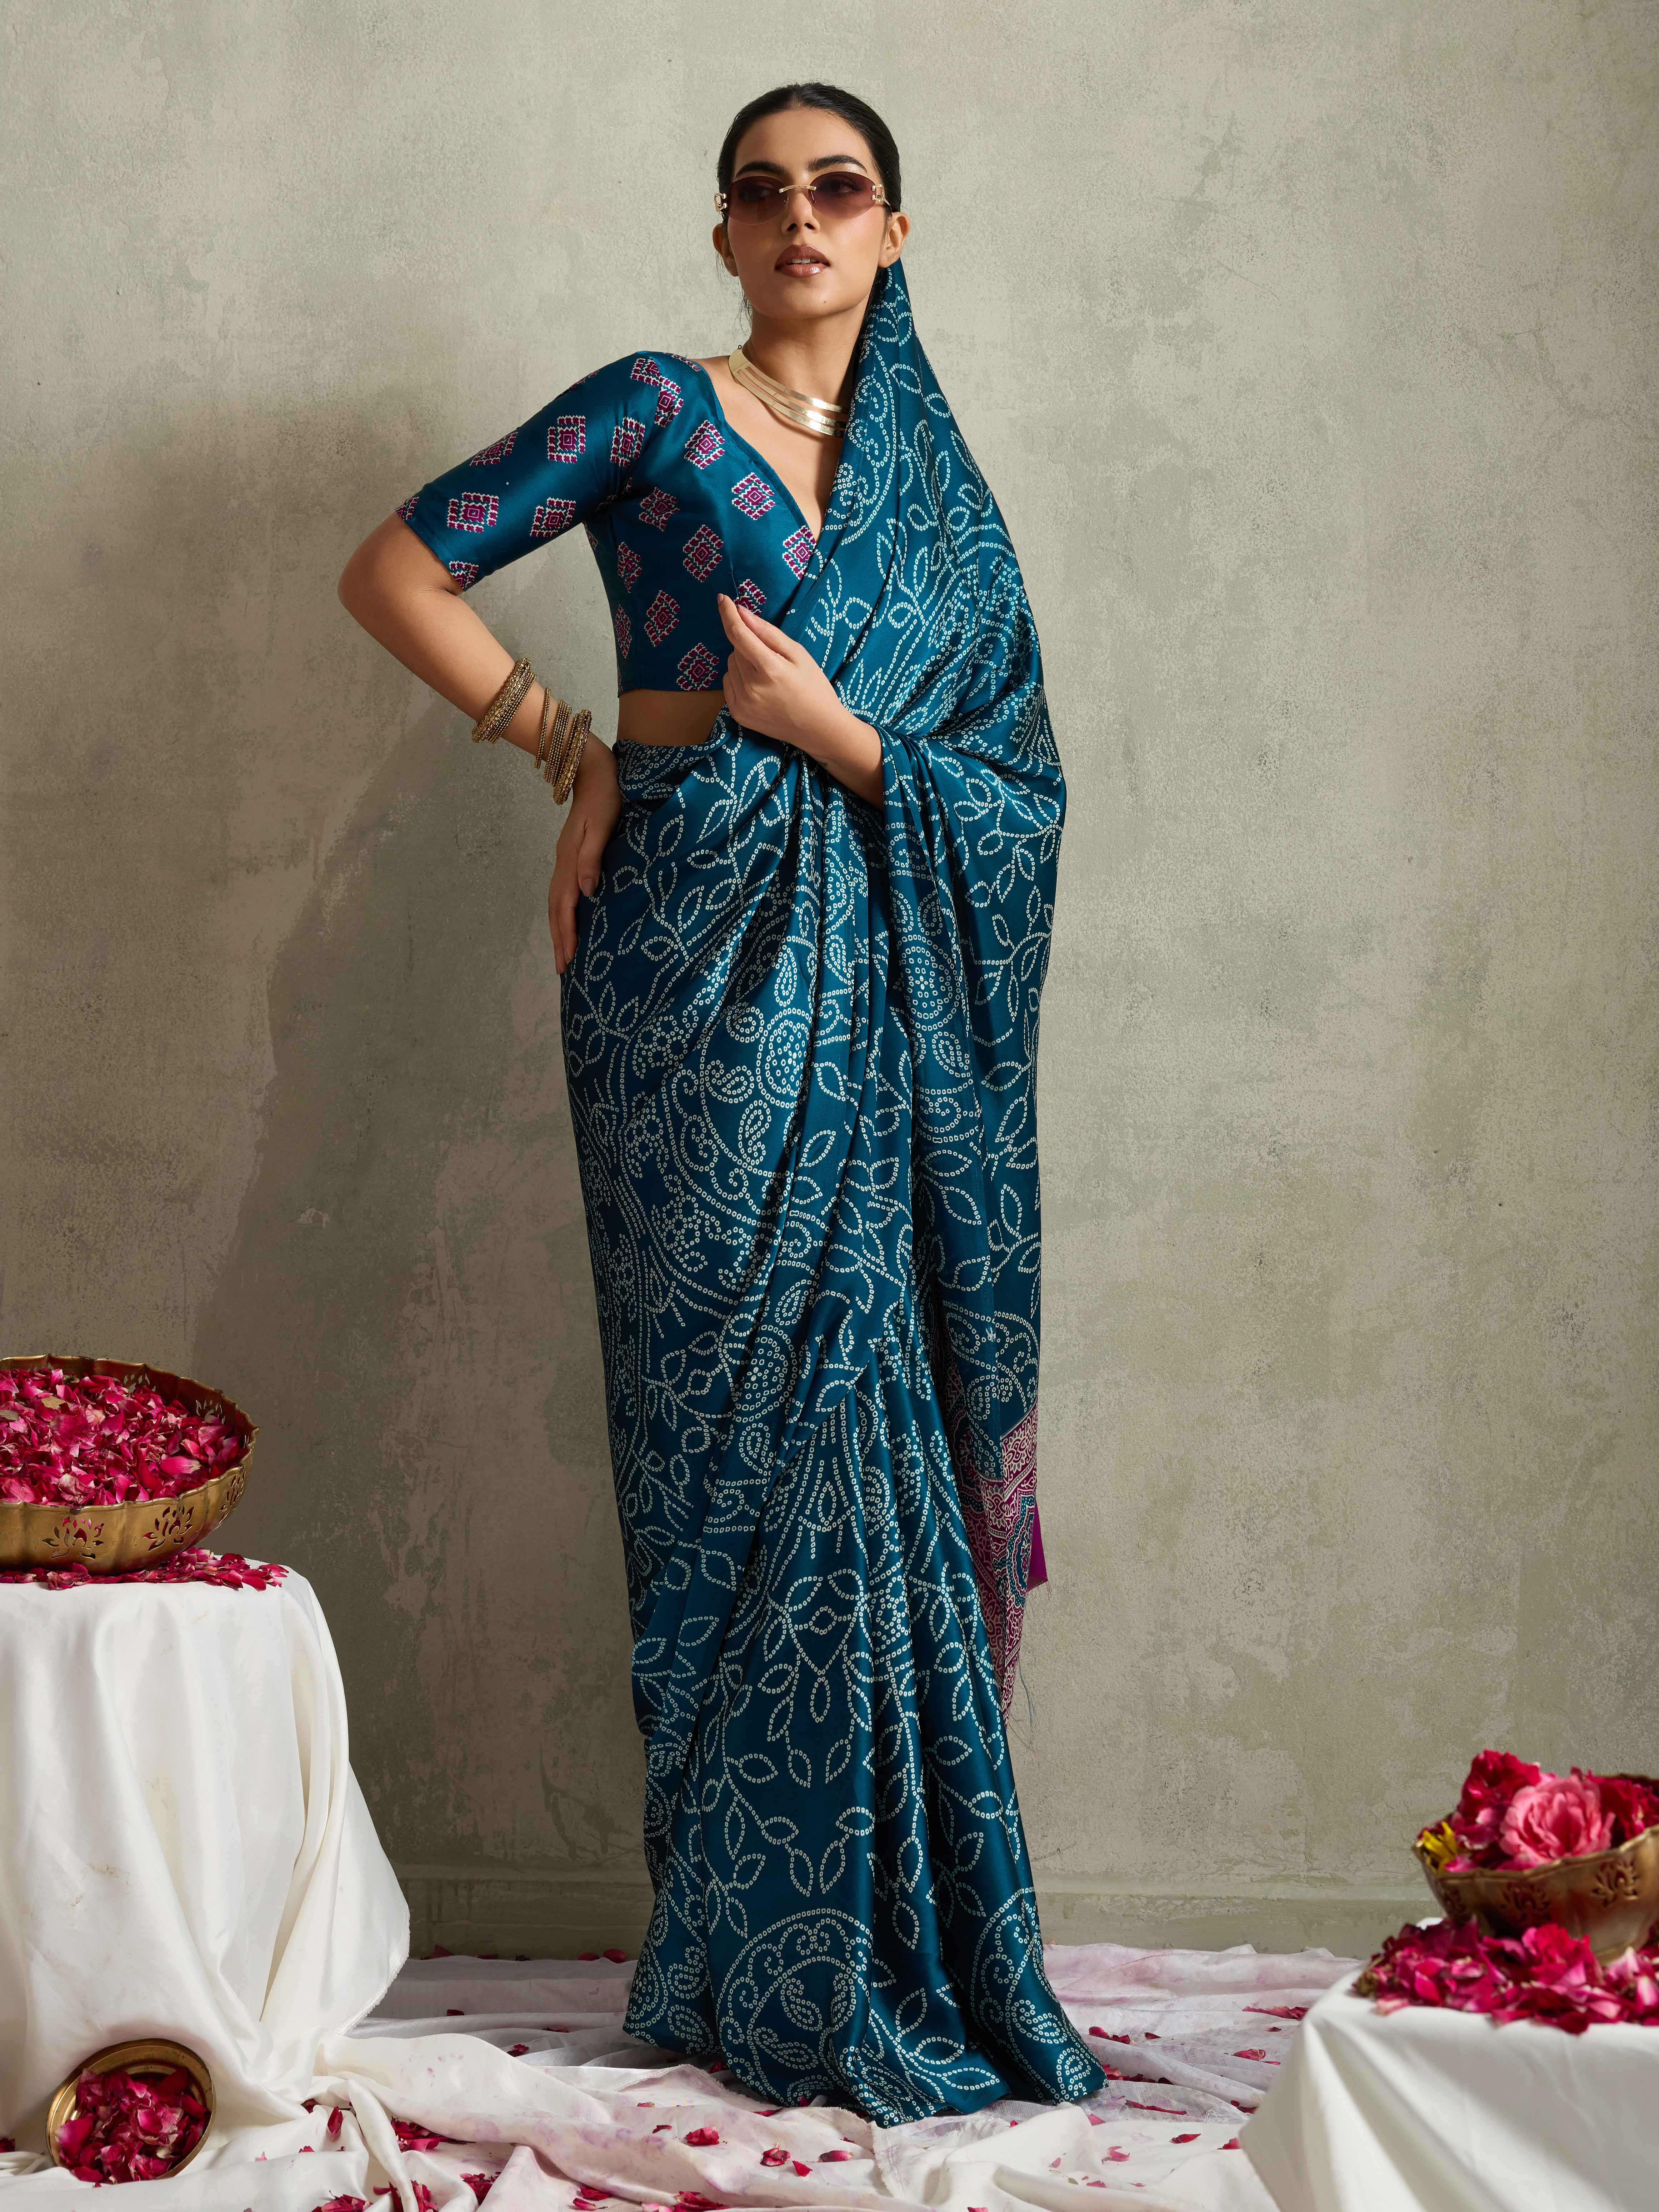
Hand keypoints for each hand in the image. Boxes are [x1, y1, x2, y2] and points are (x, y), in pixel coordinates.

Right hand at [548, 739, 620, 973]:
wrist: (596, 771)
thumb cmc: (606, 798)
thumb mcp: (602, 826)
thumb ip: (592, 859)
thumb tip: (586, 891)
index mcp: (571, 860)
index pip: (566, 906)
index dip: (567, 934)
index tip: (568, 960)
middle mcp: (564, 863)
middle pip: (557, 909)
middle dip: (559, 940)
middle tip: (562, 968)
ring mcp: (565, 859)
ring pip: (557, 902)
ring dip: (559, 929)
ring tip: (563, 953)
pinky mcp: (571, 856)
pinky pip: (563, 892)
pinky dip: (563, 912)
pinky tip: (569, 921)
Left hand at [716, 593, 853, 758]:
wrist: (818, 728)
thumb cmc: (813, 687)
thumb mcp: (798, 654)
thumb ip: (768, 633)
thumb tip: (742, 613)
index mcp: (770, 669)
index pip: (738, 634)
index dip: (727, 614)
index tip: (722, 599)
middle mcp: (752, 688)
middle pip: (735, 649)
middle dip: (748, 645)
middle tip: (771, 657)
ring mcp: (743, 703)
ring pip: (731, 665)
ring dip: (743, 662)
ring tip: (767, 674)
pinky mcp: (738, 714)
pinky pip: (728, 683)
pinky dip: (739, 678)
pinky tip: (759, 686)